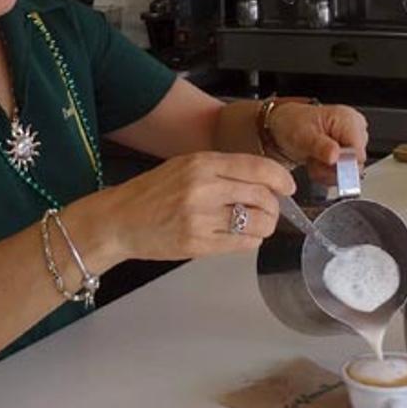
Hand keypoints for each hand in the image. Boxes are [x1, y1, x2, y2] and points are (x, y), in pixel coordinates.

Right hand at [65, 152, 295, 261]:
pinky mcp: (198, 244)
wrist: (118, 220)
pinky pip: (242, 244)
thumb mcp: (186, 166)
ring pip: (258, 223)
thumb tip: (265, 180)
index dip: (281, 179)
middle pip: (263, 197)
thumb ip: (224, 169)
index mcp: (203, 163)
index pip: (258, 167)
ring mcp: (201, 218)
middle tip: (270, 210)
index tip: (288, 187)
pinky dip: (250, 241)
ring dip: (266, 226)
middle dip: (274, 206)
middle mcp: (204, 188)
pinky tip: (241, 236)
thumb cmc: (152, 192)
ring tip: (257, 224)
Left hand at [268, 103, 368, 182]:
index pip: (358, 153)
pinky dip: (328, 173)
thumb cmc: (293, 124)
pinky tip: (318, 163)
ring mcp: (352, 142)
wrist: (284, 126)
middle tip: (314, 160)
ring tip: (314, 160)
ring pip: (349, 172)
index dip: (343, 164)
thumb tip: (336, 156)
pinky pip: (344, 174)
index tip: (325, 163)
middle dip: (332, 169)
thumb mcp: (303, 135)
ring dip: (328, 172)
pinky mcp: (348, 153)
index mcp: (349, 120)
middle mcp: (355, 130)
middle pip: (355, 164)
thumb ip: (321, 147)